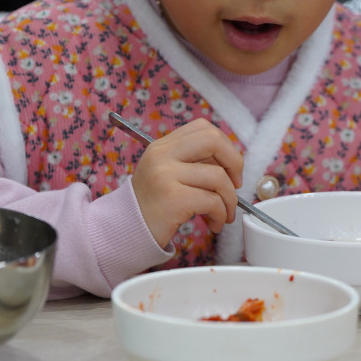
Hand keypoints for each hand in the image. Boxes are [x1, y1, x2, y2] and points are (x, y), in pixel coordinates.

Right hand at [128, 119, 242, 246]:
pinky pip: (213, 201)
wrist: (125, 232)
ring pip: (219, 177)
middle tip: (236, 185)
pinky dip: (221, 215)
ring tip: (224, 214)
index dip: (225, 145)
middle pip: (213, 140)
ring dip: (230, 200)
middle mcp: (162, 155)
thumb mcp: (166, 174)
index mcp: (162, 146)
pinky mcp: (174, 199)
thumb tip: (231, 163)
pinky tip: (214, 224)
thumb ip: (192, 163)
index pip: (203, 128)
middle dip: (235, 162)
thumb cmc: (153, 206)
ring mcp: (166, 175)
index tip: (229, 168)